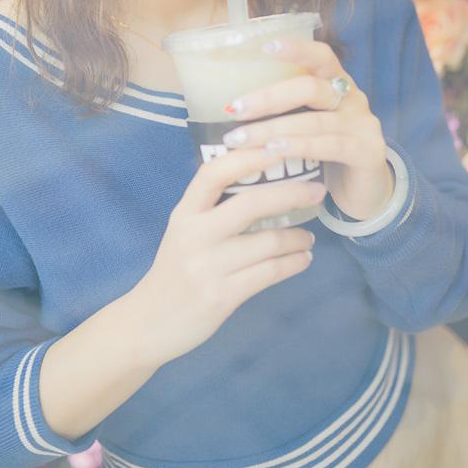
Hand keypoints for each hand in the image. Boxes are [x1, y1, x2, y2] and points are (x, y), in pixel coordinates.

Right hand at [136, 145, 325, 366]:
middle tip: (317, 190)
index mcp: (184, 213)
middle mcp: (194, 235)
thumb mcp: (183, 230)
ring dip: (297, 237)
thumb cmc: (174, 269)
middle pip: (251, 204)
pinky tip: (302, 259)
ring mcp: (208, 267)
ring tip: (309, 237)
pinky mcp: (222, 296)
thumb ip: (211, 207)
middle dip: (291, 194)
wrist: (150, 322)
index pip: (214, 173)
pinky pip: (269, 272)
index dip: (249, 157)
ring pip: (267, 242)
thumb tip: (260, 178)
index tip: (279, 146)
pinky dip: (293, 263)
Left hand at [221, 37, 394, 221]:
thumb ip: (283, 113)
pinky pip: (331, 146)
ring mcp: (364, 125)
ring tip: (241, 138)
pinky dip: (301, 147)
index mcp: (337, 84)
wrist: (366, 192)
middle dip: (269, 97)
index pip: (321, 56)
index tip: (265, 46)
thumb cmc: (327, 154)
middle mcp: (354, 99)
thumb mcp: (307, 126)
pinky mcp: (368, 152)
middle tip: (234, 109)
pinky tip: (275, 151)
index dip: (297, 48)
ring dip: (274, 129)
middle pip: (311, 88)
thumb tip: (227, 108)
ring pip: (315, 121)